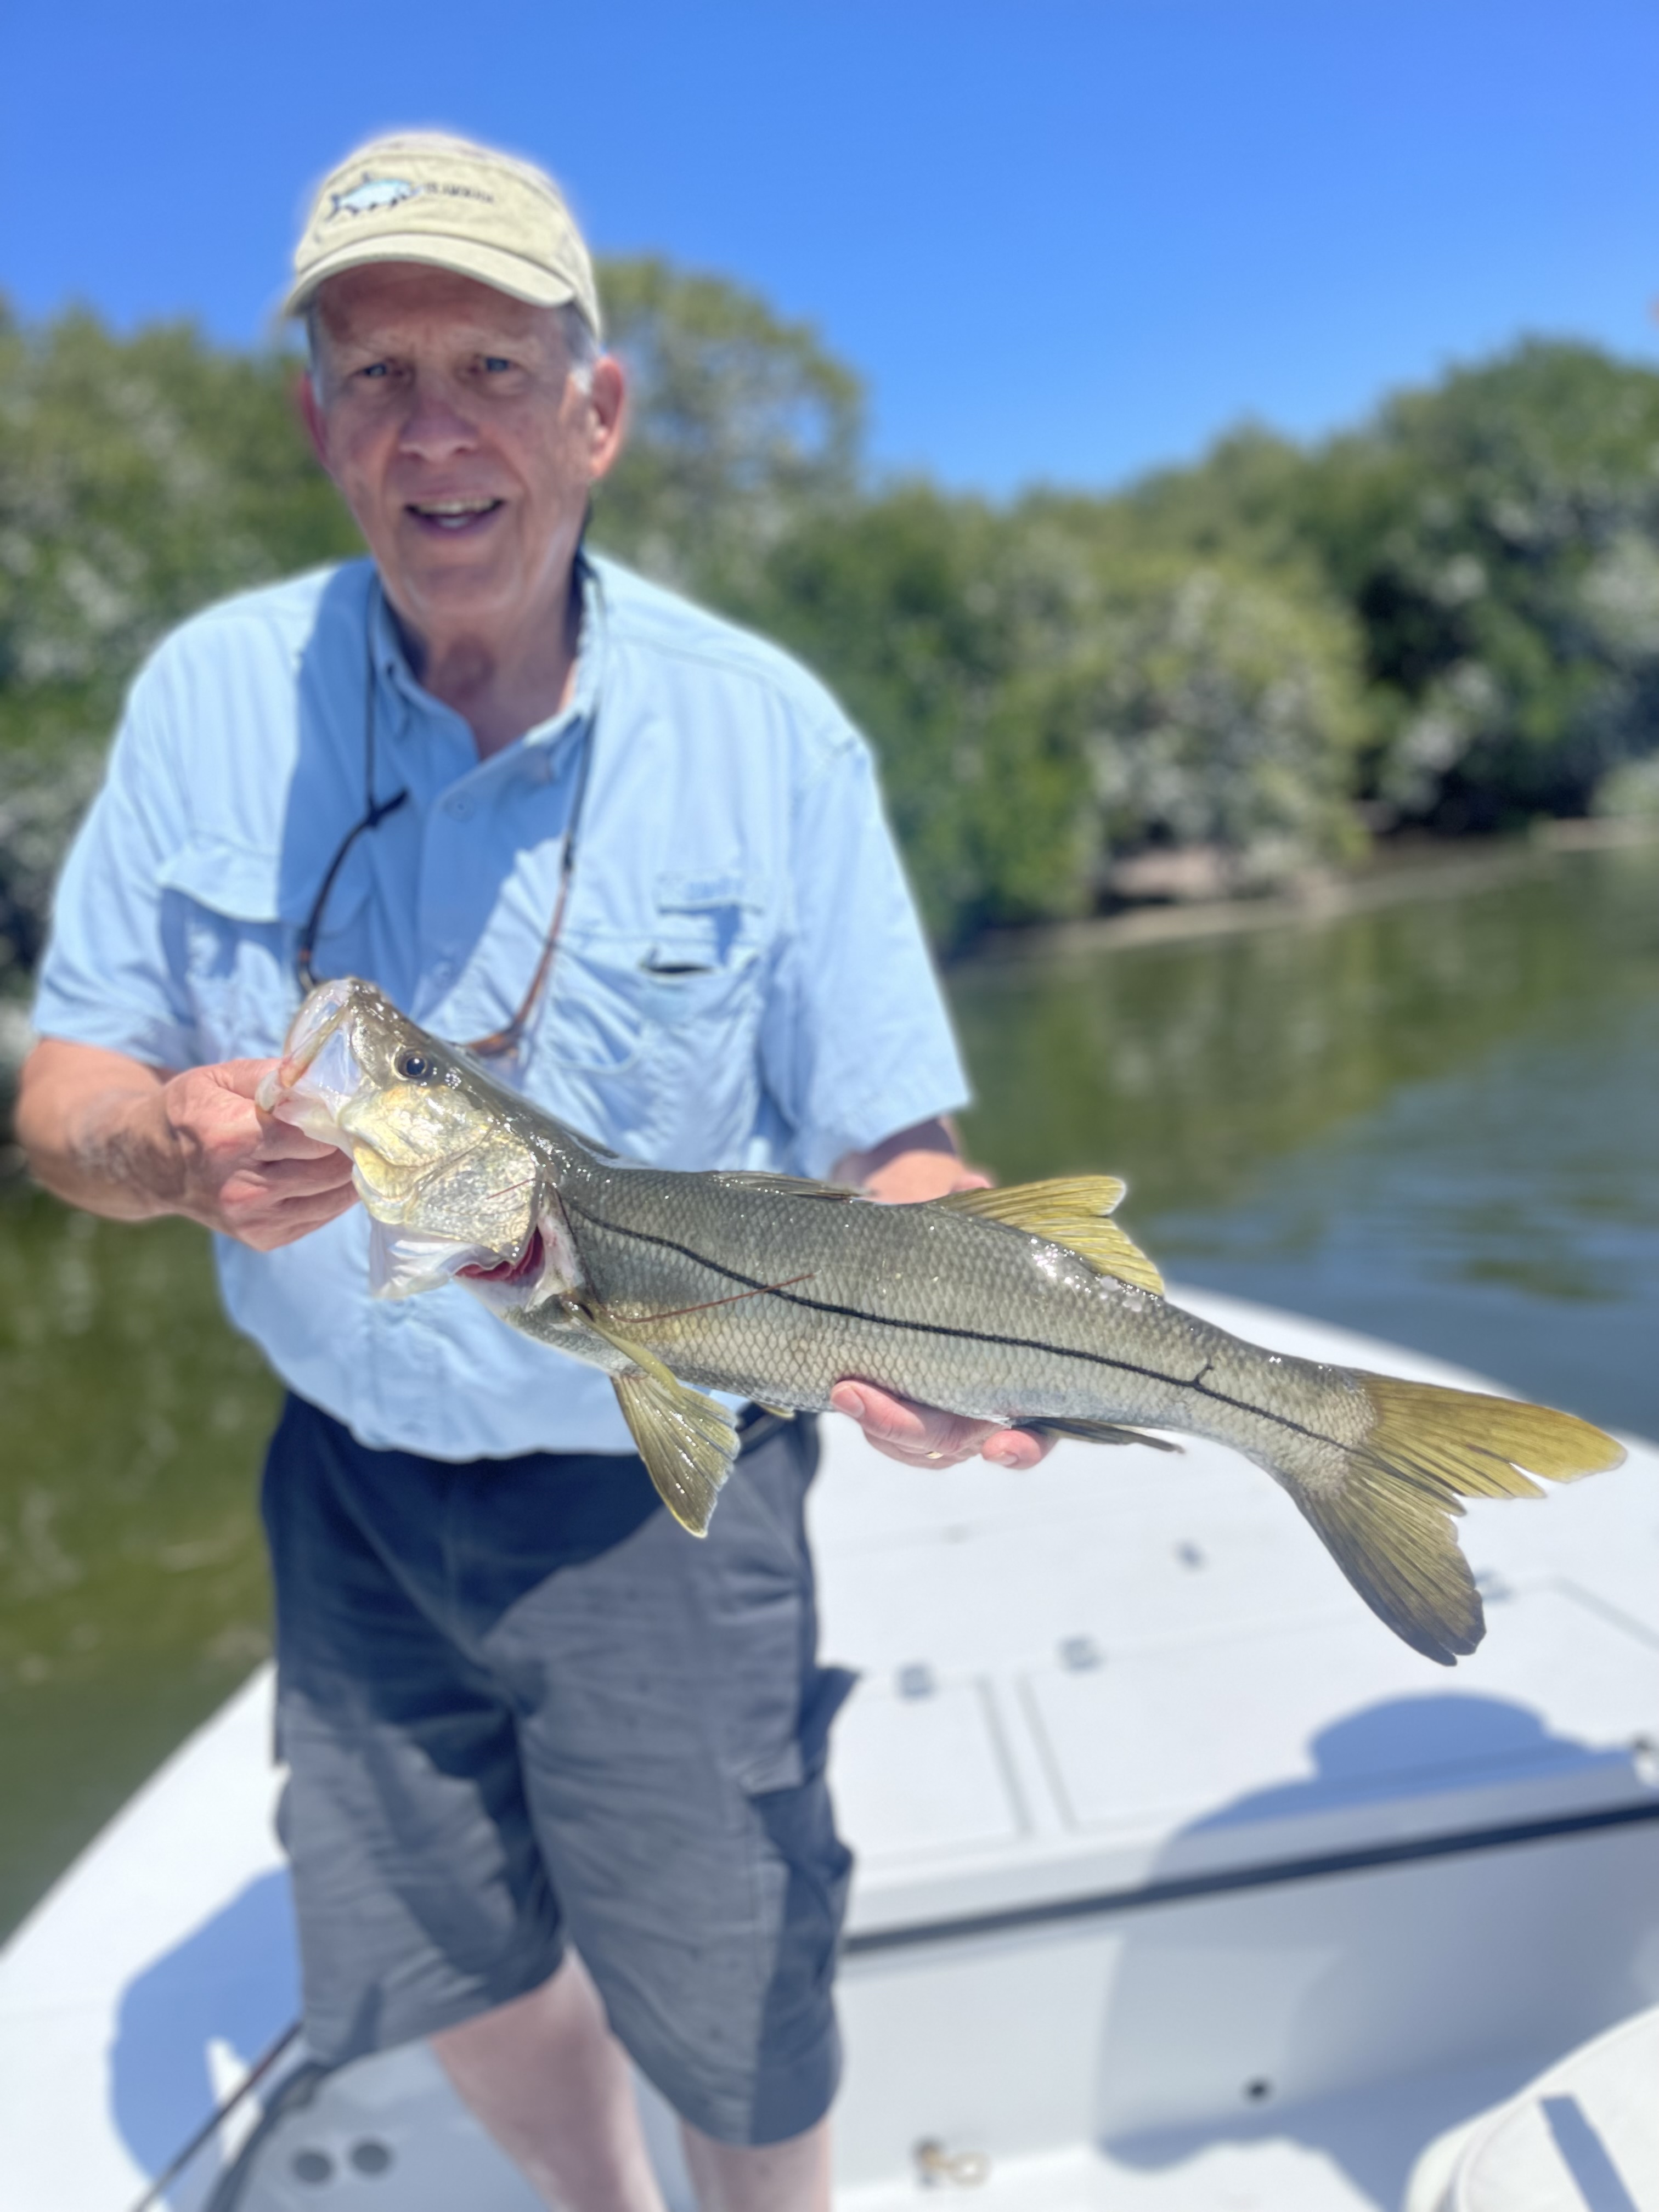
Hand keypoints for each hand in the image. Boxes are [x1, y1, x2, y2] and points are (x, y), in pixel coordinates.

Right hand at [144, 1059, 357, 1248]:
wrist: (153, 1166)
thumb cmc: (191, 1112)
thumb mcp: (220, 1077)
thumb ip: (275, 1076)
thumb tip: (326, 1077)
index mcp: (229, 1139)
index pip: (312, 1134)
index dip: (343, 1120)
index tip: (359, 1106)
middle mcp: (242, 1188)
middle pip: (331, 1168)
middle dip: (354, 1145)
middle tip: (364, 1125)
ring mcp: (253, 1219)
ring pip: (335, 1195)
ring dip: (351, 1170)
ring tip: (351, 1145)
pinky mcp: (264, 1238)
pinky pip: (323, 1214)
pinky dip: (334, 1192)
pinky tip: (325, 1170)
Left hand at [828, 1117, 1055, 1471]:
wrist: (914, 1251)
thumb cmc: (957, 1245)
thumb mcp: (961, 1222)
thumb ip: (970, 1209)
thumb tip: (970, 1186)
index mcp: (1025, 1376)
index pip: (1035, 1434)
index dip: (1023, 1449)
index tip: (1000, 1444)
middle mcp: (988, 1408)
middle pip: (956, 1443)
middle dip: (907, 1426)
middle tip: (857, 1392)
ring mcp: (944, 1414)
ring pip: (916, 1446)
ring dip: (881, 1426)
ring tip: (842, 1388)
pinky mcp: (903, 1409)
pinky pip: (887, 1435)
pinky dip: (869, 1419)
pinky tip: (840, 1389)